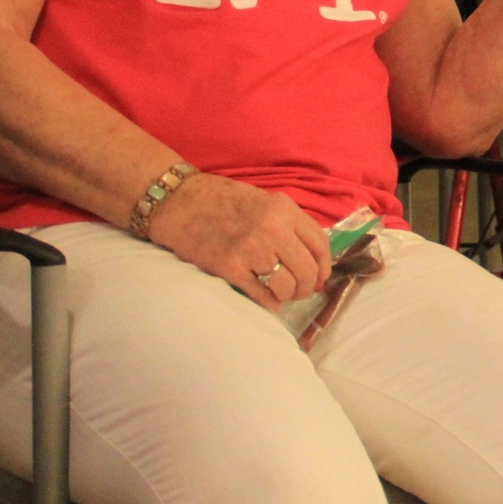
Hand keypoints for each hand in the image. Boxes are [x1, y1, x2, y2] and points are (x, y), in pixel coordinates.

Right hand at [146, 173, 332, 310]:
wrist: (178, 201)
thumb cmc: (222, 200)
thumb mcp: (265, 201)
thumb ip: (289, 225)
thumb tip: (312, 259)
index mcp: (284, 208)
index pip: (320, 244)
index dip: (324, 266)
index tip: (321, 276)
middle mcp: (272, 228)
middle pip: (307, 270)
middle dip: (308, 286)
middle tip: (301, 292)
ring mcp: (250, 249)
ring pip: (287, 286)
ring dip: (288, 296)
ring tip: (282, 294)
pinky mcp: (228, 267)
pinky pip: (261, 295)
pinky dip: (269, 303)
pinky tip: (269, 301)